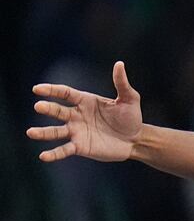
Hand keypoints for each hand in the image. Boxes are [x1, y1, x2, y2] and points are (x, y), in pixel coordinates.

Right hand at [28, 61, 143, 162]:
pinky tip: (43, 156)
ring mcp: (76, 131)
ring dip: (43, 132)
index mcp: (85, 101)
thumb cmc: (131, 117)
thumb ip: (121, 83)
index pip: (65, 93)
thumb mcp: (129, 99)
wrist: (135, 139)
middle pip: (58, 111)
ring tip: (31, 133)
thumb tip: (119, 64)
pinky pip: (64, 150)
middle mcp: (77, 115)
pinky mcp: (80, 147)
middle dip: (48, 109)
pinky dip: (54, 154)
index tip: (37, 89)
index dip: (51, 90)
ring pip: (56, 131)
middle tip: (38, 106)